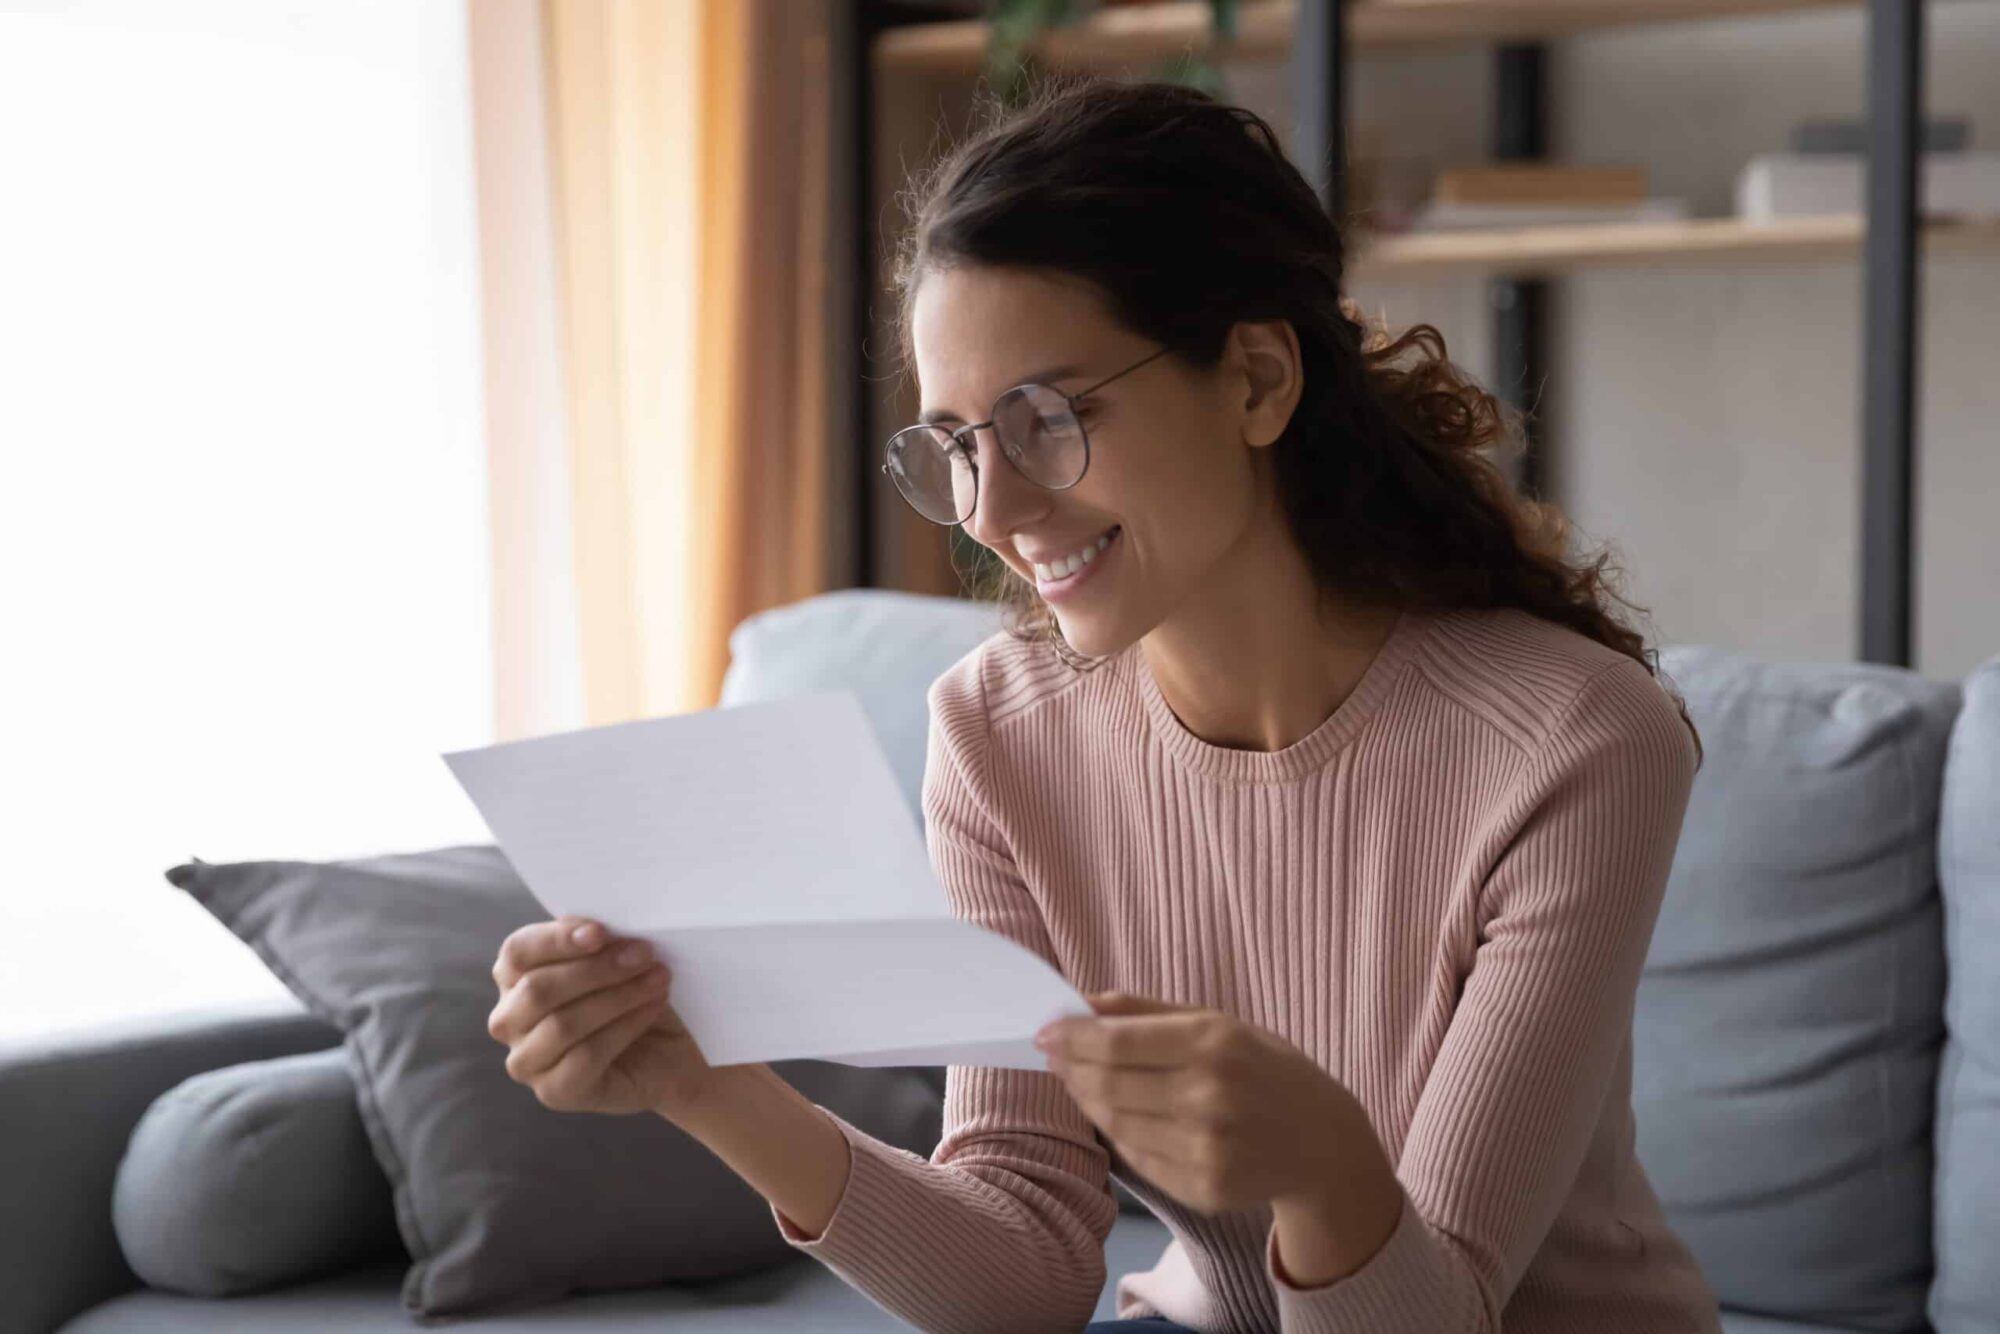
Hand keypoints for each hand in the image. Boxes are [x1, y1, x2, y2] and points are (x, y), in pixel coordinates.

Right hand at [487, 915, 718, 1121]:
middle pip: (538, 989)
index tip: (601, 931)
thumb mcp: (616, 959)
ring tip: (658, 979)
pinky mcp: (553, 1093)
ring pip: (563, 1024)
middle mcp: (508, 1021)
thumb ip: (597, 941)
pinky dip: (625, 1027)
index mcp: (513, 978)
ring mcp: (526, 1061)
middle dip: (596, 968)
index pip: (517, 952)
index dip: (556, 939)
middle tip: (644, 953)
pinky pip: (586, 1056)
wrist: (669, 1052)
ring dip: (617, 996)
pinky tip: (651, 1008)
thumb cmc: (634, 995)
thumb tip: (596, 924)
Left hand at [1034, 991, 1370, 1216]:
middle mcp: (1209, 1099)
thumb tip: (1078, 1002)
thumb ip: (1145, 1010)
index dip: (1071, 1038)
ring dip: (1087, 1100)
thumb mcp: (1218, 1022)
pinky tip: (1119, 1114)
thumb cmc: (1264, 1069)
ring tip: (1082, 1081)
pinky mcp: (1204, 1189)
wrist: (1323, 1142)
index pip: (1116, 1043)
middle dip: (1072, 1069)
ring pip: (1115, 1124)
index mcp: (1214, 1044)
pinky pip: (1137, 1157)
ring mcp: (1206, 1150)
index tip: (1044, 1031)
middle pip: (1108, 1086)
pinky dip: (1119, 1133)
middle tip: (1055, 1055)